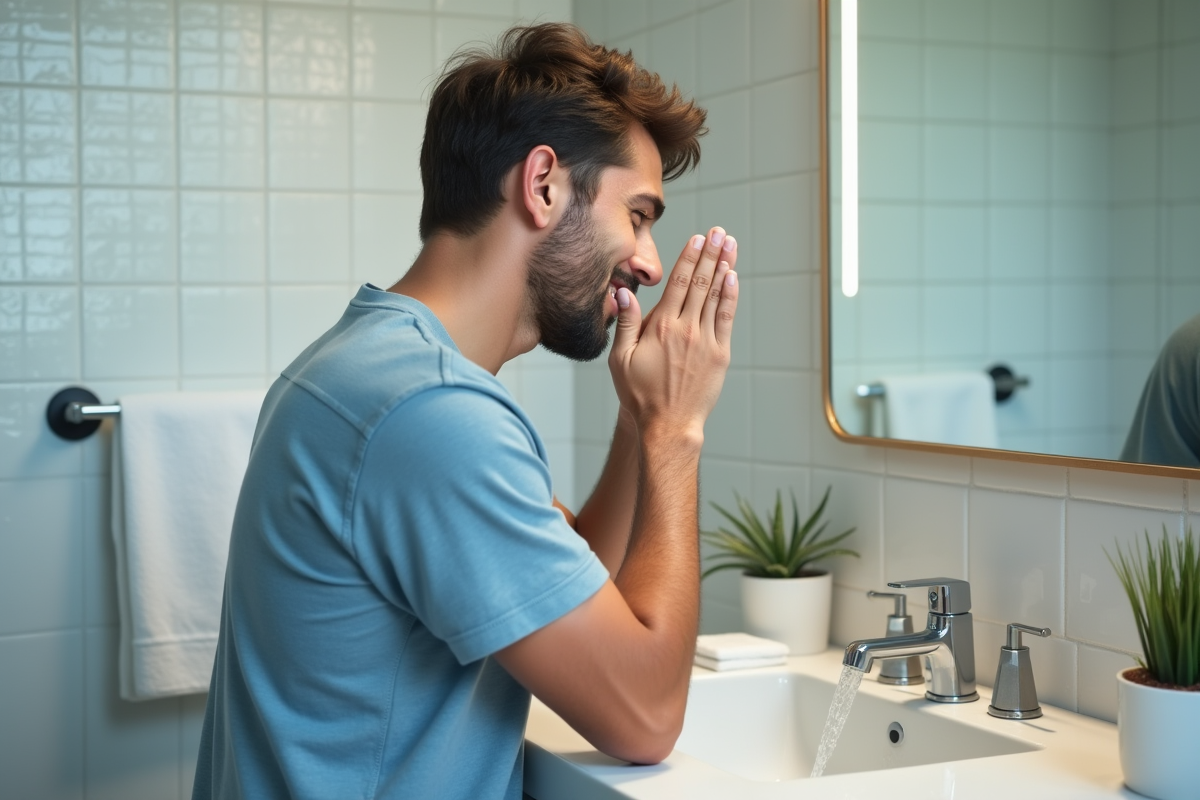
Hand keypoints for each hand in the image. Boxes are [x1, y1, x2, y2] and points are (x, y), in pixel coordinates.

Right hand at [608, 227, 738, 443]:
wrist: (668, 425)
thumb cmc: (640, 395)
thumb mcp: (621, 359)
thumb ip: (626, 322)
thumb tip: (622, 291)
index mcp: (661, 326)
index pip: (679, 282)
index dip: (690, 257)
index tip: (698, 238)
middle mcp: (686, 329)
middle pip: (701, 282)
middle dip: (711, 253)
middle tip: (719, 232)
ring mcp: (706, 341)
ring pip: (716, 295)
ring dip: (724, 266)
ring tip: (730, 245)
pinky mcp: (720, 354)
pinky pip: (726, 318)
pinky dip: (730, 296)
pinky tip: (732, 277)